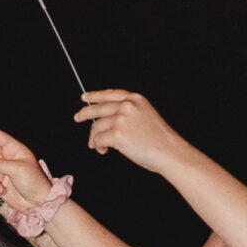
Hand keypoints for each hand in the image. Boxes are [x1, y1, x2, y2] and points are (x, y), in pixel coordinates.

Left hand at [74, 87, 188, 170]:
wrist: (169, 152)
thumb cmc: (159, 139)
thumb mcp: (145, 116)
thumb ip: (127, 112)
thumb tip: (103, 119)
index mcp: (136, 99)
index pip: (110, 94)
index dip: (95, 96)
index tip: (85, 97)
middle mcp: (127, 106)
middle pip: (98, 108)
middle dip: (85, 113)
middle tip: (77, 117)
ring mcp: (121, 120)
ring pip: (97, 127)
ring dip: (94, 138)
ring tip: (98, 146)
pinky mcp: (117, 134)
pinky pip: (98, 139)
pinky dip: (98, 146)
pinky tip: (103, 150)